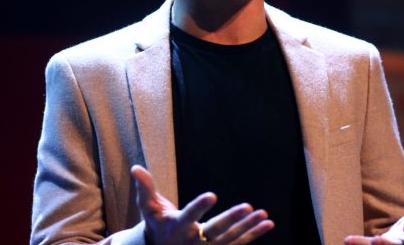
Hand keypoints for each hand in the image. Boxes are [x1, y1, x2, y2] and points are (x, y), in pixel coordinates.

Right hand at [131, 165, 273, 243]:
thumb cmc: (158, 225)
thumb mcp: (149, 209)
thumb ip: (145, 189)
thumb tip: (135, 167)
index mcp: (177, 227)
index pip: (189, 215)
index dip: (200, 206)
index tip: (212, 195)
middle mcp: (193, 241)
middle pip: (215, 230)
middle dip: (232, 219)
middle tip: (247, 206)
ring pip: (231, 239)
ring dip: (248, 227)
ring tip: (263, 214)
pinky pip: (239, 244)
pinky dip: (253, 234)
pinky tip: (268, 223)